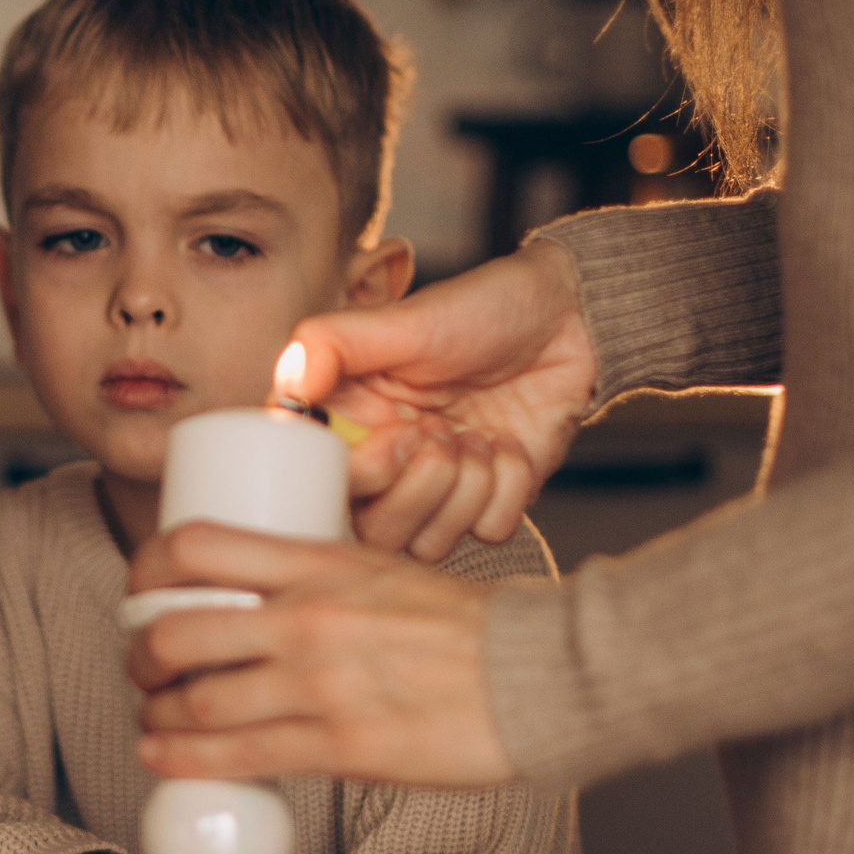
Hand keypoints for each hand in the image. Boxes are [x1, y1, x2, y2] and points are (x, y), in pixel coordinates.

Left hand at [126, 527, 515, 787]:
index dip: (148, 567)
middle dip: (141, 652)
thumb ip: (321, 580)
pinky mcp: (338, 746)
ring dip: (157, 712)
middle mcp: (307, 617)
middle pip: (177, 628)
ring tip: (153, 716)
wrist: (537, 675)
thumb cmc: (469, 627)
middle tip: (142, 663)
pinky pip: (238, 756)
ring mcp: (319, 684)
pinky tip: (163, 756)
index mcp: (320, 562)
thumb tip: (263, 601)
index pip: (198, 545)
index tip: (141, 586)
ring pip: (196, 699)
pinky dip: (184, 758)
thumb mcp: (384, 570)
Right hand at [300, 240, 594, 554]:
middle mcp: (387, 464)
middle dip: (417, 489)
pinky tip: (508, 444)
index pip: (320, 484)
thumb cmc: (481, 309)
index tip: (394, 437)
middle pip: (371, 531)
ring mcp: (437, 489)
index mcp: (349, 422)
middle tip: (441, 433)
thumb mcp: (401, 318)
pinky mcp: (488, 500)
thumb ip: (330, 344)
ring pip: (428, 544)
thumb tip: (287, 384)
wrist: (566, 320)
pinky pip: (488, 531)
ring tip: (479, 435)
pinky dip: (507, 486)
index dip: (359, 475)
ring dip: (463, 488)